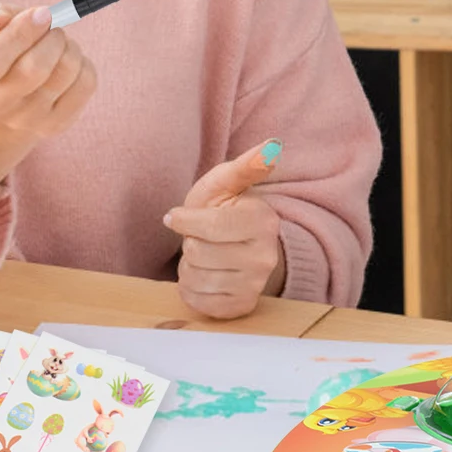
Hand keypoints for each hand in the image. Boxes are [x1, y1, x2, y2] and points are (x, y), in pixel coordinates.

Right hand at [0, 2, 96, 216]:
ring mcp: (26, 121)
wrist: (9, 94)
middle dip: (52, 36)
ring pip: (65, 72)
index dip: (20, 32)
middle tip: (52, 25)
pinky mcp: (57, 124)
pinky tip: (67, 62)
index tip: (40, 13)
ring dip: (69, 46)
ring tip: (58, 42)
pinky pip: (86, 83)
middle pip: (33, 69)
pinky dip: (83, 62)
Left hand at [167, 140, 285, 319]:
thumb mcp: (228, 183)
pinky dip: (190, 289)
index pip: (210, 226)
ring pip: (194, 279)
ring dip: (188, 266)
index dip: (185, 220)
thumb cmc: (226, 209)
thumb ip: (247, 165)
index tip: (179, 216)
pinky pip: (197, 301)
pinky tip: (204, 275)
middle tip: (203, 238)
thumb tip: (273, 145)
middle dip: (189, 243)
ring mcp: (255, 285)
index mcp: (263, 221)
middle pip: (197, 253)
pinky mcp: (241, 307)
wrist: (240, 246)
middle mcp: (265, 257)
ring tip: (204, 255)